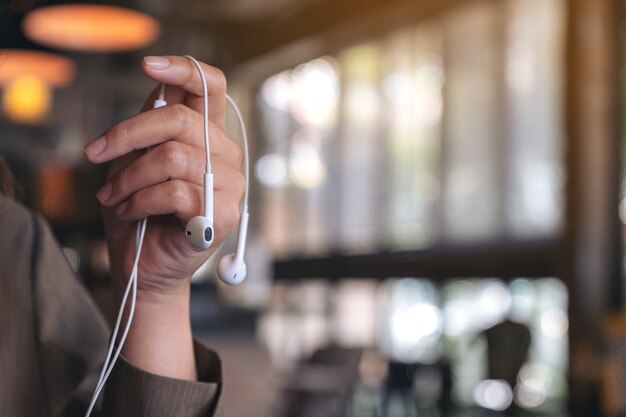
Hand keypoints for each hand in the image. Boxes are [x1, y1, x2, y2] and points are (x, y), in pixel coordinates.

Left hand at [84, 56, 243, 379]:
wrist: (145, 265)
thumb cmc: (141, 212)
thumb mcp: (137, 160)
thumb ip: (152, 128)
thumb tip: (156, 90)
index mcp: (209, 136)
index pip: (211, 88)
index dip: (183, 69)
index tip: (148, 65)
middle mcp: (227, 155)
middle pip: (178, 120)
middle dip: (126, 134)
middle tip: (95, 154)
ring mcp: (230, 185)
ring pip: (172, 158)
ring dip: (128, 177)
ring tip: (112, 196)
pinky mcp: (223, 215)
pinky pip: (174, 192)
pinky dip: (138, 200)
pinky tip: (128, 210)